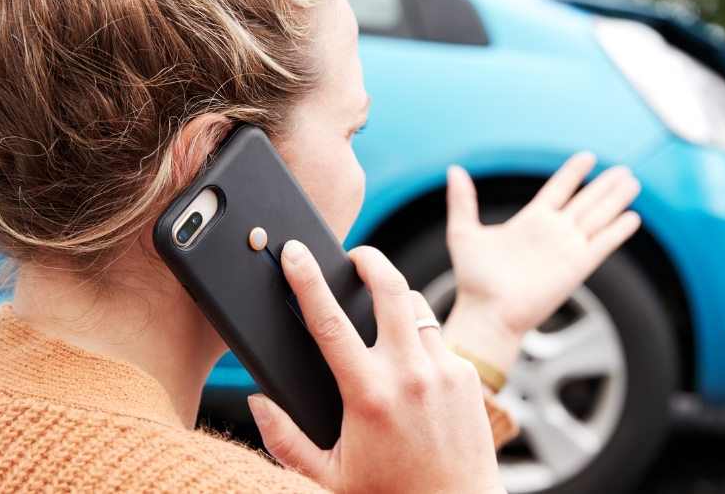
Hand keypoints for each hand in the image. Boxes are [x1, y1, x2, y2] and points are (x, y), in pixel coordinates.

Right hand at [250, 241, 502, 493]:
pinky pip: (438, 339)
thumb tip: (258, 402)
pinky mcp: (467, 375)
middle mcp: (410, 375)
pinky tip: (409, 365)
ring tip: (380, 312)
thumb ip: (285, 439)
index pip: (329, 321)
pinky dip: (419, 341)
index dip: (307, 279)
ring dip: (396, 300)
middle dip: (369, 259)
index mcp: (368, 395)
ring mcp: (444, 370)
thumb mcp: (328, 475)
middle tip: (354, 256)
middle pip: (389, 287)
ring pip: (417, 307)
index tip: (295, 253)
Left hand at [441, 152, 640, 373]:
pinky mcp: (577, 267)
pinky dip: (618, 231)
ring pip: (598, 217)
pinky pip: (603, 243)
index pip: (558, 189)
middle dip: (605, 185)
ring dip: (616, 200)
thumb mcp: (464, 233)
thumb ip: (463, 201)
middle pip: (586, 201)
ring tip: (632, 183)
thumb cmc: (474, 280)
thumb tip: (455, 170)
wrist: (487, 313)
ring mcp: (567, 248)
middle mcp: (553, 232)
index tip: (588, 157)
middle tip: (623, 170)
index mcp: (530, 222)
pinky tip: (633, 218)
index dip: (574, 173)